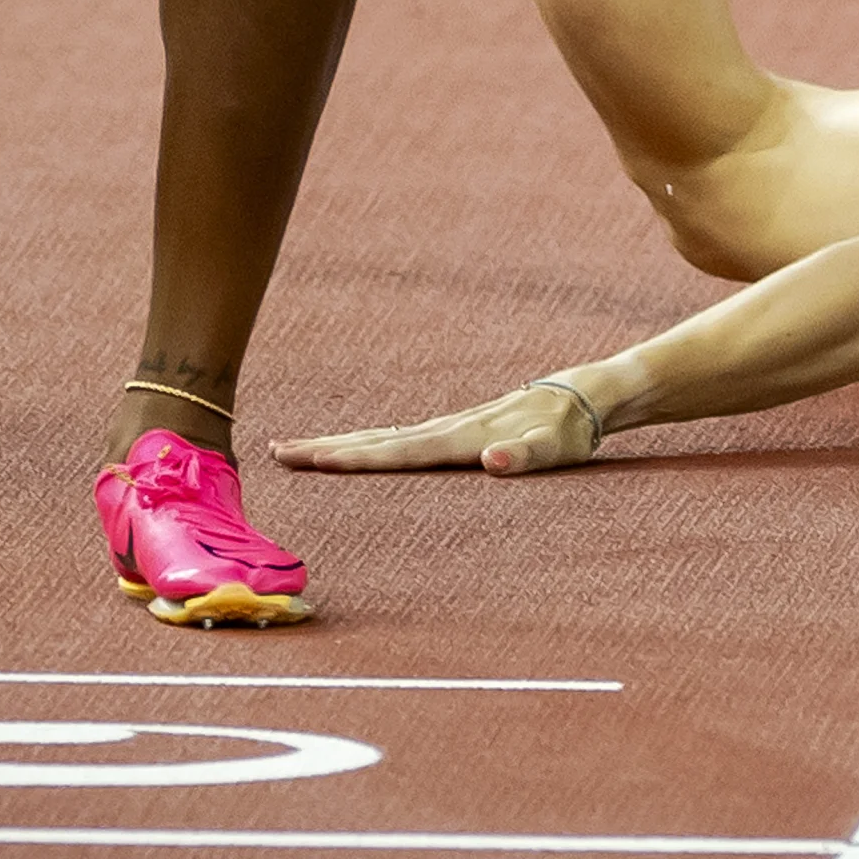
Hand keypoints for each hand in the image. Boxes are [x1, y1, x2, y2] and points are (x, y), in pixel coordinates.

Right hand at [272, 378, 602, 474]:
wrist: (581, 398)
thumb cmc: (568, 431)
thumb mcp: (554, 450)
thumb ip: (524, 456)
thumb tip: (492, 460)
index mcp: (462, 438)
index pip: (401, 451)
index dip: (358, 457)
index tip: (315, 458)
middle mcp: (448, 429)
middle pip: (378, 439)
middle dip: (327, 447)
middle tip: (277, 451)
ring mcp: (448, 427)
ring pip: (383, 436)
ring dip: (340, 443)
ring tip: (297, 449)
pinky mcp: (453, 429)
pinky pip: (399, 438)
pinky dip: (369, 442)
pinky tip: (354, 448)